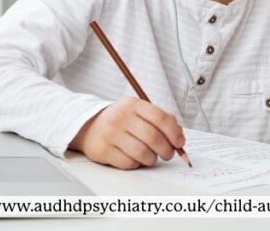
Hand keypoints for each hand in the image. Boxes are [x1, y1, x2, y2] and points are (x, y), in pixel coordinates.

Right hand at [68, 97, 185, 169]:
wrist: (89, 126)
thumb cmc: (123, 121)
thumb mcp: (140, 112)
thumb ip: (162, 120)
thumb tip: (179, 137)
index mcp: (133, 105)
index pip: (160, 118)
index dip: (174, 133)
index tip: (180, 143)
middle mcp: (120, 117)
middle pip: (153, 137)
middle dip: (166, 150)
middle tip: (168, 154)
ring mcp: (110, 134)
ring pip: (142, 152)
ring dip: (152, 159)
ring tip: (152, 157)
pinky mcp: (102, 151)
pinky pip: (128, 163)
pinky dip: (137, 164)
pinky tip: (136, 159)